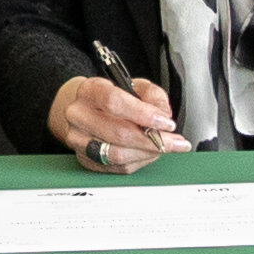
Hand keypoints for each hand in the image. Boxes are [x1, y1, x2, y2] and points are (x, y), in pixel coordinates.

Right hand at [47, 74, 190, 174]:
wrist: (89, 110)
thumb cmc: (115, 98)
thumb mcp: (137, 87)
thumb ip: (153, 97)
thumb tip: (163, 117)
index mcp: (90, 91)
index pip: (113, 102)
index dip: (143, 114)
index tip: (166, 123)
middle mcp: (78, 115)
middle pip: (117, 132)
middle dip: (153, 140)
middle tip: (175, 141)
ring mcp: (78, 139)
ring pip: (117, 154)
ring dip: (148, 153)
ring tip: (166, 148)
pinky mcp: (85, 159)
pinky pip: (117, 167)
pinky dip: (139, 161)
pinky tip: (150, 153)